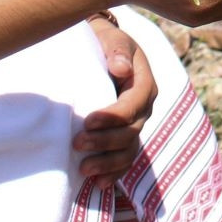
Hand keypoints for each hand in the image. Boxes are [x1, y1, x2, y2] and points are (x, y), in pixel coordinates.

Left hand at [74, 13, 157, 177]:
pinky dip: (113, 174)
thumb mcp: (111, 38)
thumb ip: (116, 50)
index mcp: (144, 83)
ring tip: (83, 169)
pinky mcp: (123, 137)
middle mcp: (144, 107)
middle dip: (105, 142)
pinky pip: (124, 160)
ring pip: (129, 150)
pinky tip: (98, 184)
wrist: (101, 48)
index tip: (88, 120)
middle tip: (77, 144)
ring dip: (108, 163)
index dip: (113, 116)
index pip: (135, 104)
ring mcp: (135, 125)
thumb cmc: (104, 41)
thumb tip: (120, 69)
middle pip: (131, 132)